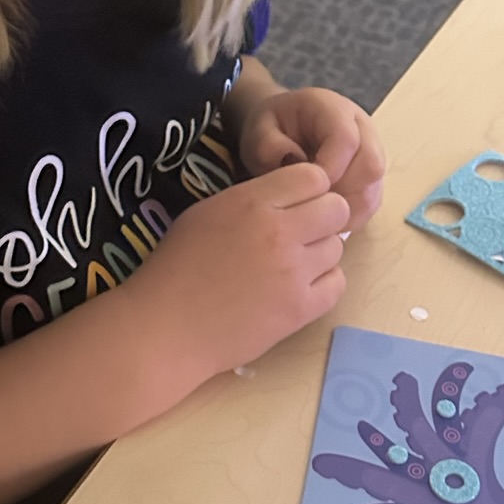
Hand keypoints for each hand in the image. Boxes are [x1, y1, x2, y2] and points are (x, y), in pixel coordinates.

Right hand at [135, 164, 349, 378]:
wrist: (166, 326)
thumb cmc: (177, 266)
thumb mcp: (208, 212)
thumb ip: (252, 199)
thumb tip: (288, 199)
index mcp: (253, 203)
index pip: (314, 176)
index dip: (309, 189)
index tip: (296, 204)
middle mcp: (280, 232)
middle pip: (336, 209)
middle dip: (323, 218)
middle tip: (301, 234)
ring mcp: (293, 272)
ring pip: (337, 247)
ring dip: (319, 253)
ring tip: (290, 266)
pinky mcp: (300, 309)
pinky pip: (337, 284)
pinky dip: (323, 284)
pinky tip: (297, 288)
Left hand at [237, 86, 385, 230]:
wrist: (284, 129)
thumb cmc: (271, 129)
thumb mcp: (258, 131)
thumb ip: (269, 146)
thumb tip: (294, 163)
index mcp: (333, 109)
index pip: (346, 139)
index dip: (328, 168)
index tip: (303, 188)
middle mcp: (361, 129)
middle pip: (370, 166)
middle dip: (339, 192)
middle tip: (308, 202)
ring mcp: (372, 154)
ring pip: (373, 190)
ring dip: (344, 209)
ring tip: (312, 211)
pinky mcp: (371, 179)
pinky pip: (370, 205)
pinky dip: (348, 218)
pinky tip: (322, 219)